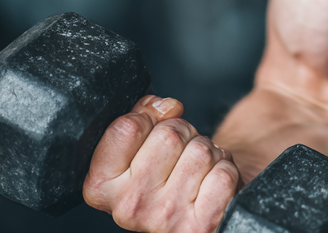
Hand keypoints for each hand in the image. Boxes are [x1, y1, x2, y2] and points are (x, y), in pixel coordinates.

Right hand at [83, 95, 240, 231]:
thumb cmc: (168, 168)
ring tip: (197, 170)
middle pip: (168, 134)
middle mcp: (128, 209)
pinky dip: (225, 170)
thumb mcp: (142, 140)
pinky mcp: (201, 226)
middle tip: (180, 154)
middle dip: (183, 133)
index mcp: (102, 187)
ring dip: (207, 151)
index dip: (148, 118)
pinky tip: (212, 184)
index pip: (126, 128)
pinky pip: (223, 175)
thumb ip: (143, 115)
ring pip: (200, 151)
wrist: (198, 203)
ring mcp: (164, 220)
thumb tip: (165, 107)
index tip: (153, 130)